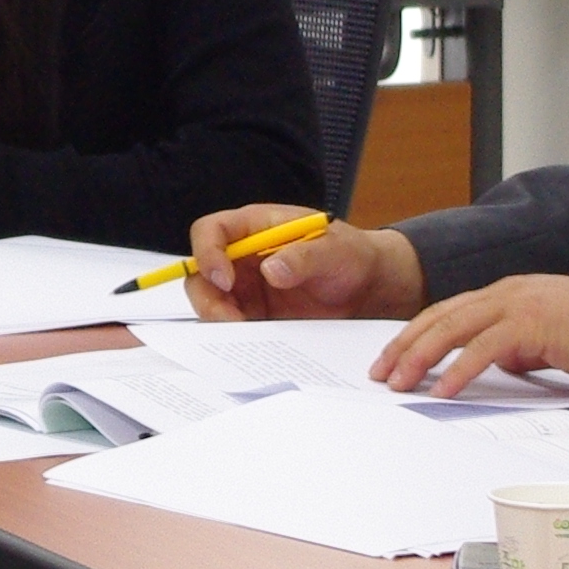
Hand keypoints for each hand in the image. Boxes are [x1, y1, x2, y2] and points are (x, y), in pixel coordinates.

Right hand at [186, 206, 425, 321]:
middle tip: (230, 319)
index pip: (210, 231)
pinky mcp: (255, 312)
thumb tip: (271, 270)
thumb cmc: (350, 255)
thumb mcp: (334, 249)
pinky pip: (233, 324)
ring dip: (219, 319)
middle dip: (208, 297)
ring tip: (245, 332)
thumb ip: (303, 257)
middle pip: (201, 272)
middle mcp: (242, 256)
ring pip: (211, 302)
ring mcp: (246, 286)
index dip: (208, 253)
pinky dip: (236, 335)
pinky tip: (255, 342)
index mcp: (254, 227)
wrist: (367, 287)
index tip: (225, 279)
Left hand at [374, 273, 568, 396]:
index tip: (392, 357)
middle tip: (380, 372)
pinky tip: (441, 389)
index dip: (415, 334)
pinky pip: (482, 350)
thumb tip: (493, 364)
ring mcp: (515, 306)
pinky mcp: (529, 325)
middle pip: (439, 317)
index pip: (446, 311)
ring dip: (421, 358)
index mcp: (504, 294)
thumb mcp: (542, 336)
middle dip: (404, 345)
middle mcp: (503, 294)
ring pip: (453, 330)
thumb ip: (514, 345)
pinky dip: (457, 370)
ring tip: (400, 382)